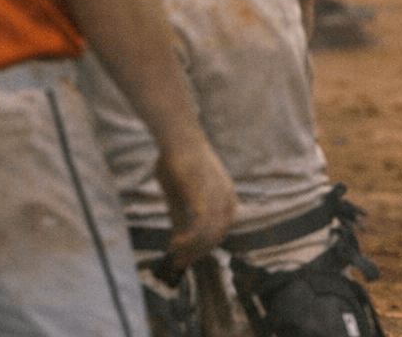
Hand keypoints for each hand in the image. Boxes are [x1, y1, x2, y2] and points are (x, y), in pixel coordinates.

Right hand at [154, 142, 236, 273]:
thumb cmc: (180, 161)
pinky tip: (173, 247)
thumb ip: (186, 212)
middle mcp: (227, 200)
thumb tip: (180, 236)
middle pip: (215, 236)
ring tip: (174, 257)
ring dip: (190, 250)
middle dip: (196, 253)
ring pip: (207, 236)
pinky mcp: (203, 197)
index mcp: (228, 198)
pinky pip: (198, 227)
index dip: (204, 247)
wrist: (180, 139)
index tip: (189, 257)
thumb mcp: (185, 191)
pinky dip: (186, 241)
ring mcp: (217, 199)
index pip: (220, 231)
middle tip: (178, 263)